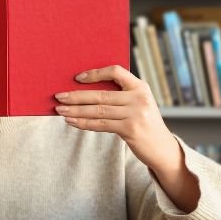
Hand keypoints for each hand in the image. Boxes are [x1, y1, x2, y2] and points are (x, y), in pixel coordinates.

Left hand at [54, 65, 199, 211]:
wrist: (162, 147)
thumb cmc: (144, 123)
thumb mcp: (138, 104)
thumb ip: (120, 96)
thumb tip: (85, 91)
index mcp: (140, 86)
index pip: (116, 71)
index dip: (95, 73)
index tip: (78, 78)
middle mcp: (139, 98)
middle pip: (101, 94)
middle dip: (76, 96)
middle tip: (58, 96)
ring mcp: (136, 114)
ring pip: (98, 110)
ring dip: (76, 111)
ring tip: (60, 110)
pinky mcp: (130, 129)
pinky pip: (101, 125)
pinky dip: (84, 123)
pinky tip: (72, 122)